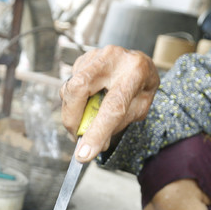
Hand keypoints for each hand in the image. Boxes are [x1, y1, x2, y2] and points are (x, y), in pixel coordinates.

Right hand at [60, 45, 158, 161]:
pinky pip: (69, 84)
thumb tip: (94, 144)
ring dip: (72, 112)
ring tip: (86, 120)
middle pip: (79, 88)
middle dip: (72, 118)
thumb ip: (118, 125)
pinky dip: (73, 100)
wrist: (140, 62)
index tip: (83, 155)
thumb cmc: (141, 88)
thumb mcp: (139, 108)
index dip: (97, 132)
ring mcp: (96, 54)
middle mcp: (114, 58)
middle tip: (77, 136)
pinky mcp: (83, 58)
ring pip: (70, 88)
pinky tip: (88, 100)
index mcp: (136, 71)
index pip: (113, 106)